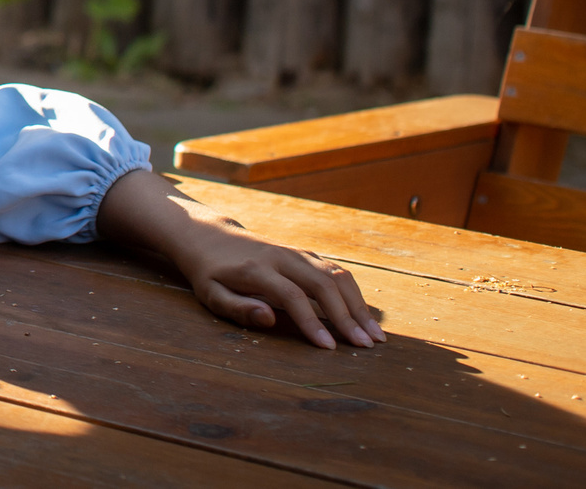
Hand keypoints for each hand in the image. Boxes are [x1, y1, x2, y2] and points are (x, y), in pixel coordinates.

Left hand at [165, 214, 382, 349]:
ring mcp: (296, 253)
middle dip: (348, 316)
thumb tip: (268, 319)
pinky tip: (365, 315)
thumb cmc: (209, 272)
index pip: (292, 296)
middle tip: (367, 346)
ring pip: (336, 275)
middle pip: (323, 284)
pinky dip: (354, 293)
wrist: (209, 236)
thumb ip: (237, 307)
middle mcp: (282, 257)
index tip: (329, 348)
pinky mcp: (305, 254)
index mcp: (257, 270)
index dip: (312, 322)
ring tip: (376, 336)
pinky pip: (335, 271)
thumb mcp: (210, 293)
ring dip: (359, 305)